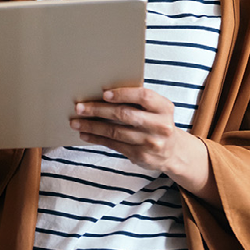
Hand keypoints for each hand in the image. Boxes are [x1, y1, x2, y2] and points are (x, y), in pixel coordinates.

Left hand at [71, 86, 216, 203]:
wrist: (173, 152)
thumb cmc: (157, 123)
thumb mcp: (156, 110)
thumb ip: (137, 102)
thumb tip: (102, 94)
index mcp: (164, 108)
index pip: (143, 96)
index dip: (123, 94)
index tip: (104, 94)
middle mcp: (160, 125)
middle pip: (124, 115)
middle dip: (98, 110)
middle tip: (79, 107)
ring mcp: (151, 143)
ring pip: (116, 132)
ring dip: (92, 126)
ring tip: (76, 122)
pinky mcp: (141, 156)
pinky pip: (114, 145)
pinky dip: (97, 139)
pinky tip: (85, 134)